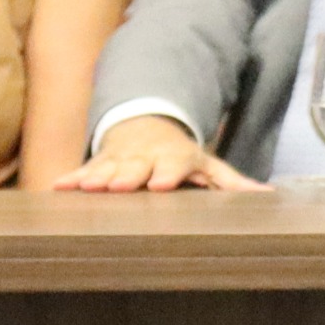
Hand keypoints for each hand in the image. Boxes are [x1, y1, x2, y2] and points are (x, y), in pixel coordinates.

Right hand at [55, 115, 254, 191]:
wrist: (147, 127)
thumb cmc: (181, 158)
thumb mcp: (209, 166)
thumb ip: (232, 183)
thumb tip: (266, 196)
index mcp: (176, 157)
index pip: (174, 164)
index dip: (168, 173)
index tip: (161, 184)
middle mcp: (147, 156)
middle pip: (137, 166)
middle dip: (128, 175)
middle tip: (118, 186)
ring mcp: (121, 158)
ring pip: (108, 166)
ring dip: (96, 176)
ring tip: (88, 187)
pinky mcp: (99, 162)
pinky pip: (84, 169)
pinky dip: (72, 178)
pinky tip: (58, 187)